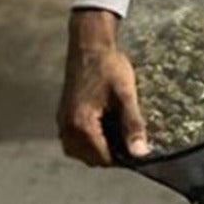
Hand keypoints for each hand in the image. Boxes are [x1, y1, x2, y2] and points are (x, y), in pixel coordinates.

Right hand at [56, 9, 149, 166]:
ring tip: (119, 132)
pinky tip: (106, 125)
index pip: (104, 158)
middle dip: (112, 153)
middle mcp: (67, 128)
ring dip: (100, 147)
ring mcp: (62, 123)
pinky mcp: (63, 116)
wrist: (89, 45)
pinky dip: (91, 139)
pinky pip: (76, 140)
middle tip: (130, 137)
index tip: (138, 147)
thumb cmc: (108, 67)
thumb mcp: (126, 95)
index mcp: (81, 125)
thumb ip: (132, 125)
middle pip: (92, 158)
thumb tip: (141, 153)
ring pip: (82, 151)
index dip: (123, 157)